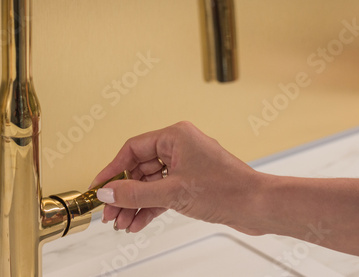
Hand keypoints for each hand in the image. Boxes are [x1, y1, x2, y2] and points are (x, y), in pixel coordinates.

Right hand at [90, 121, 264, 233]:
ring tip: (122, 222)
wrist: (259, 207)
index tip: (99, 186)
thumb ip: (136, 193)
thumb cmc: (228, 190)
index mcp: (175, 136)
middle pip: (140, 168)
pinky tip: (138, 223)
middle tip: (110, 212)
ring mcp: (186, 166)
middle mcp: (180, 147)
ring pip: (150, 184)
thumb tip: (109, 193)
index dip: (113, 170)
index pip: (133, 149)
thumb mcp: (173, 193)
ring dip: (135, 204)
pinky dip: (150, 207)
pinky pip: (163, 193)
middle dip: (124, 193)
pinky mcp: (191, 183)